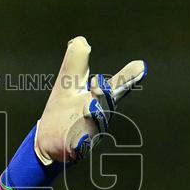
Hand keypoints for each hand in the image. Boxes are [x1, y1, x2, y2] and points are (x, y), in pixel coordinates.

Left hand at [34, 36, 144, 164]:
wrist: (47, 142)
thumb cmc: (62, 110)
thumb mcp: (67, 82)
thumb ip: (76, 61)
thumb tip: (81, 39)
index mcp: (99, 99)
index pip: (115, 86)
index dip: (128, 77)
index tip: (141, 66)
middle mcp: (98, 116)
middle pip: (105, 105)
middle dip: (104, 95)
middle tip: (99, 83)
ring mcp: (88, 134)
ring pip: (94, 126)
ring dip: (92, 116)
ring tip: (87, 106)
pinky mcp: (74, 149)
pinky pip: (79, 147)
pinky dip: (80, 144)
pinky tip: (78, 141)